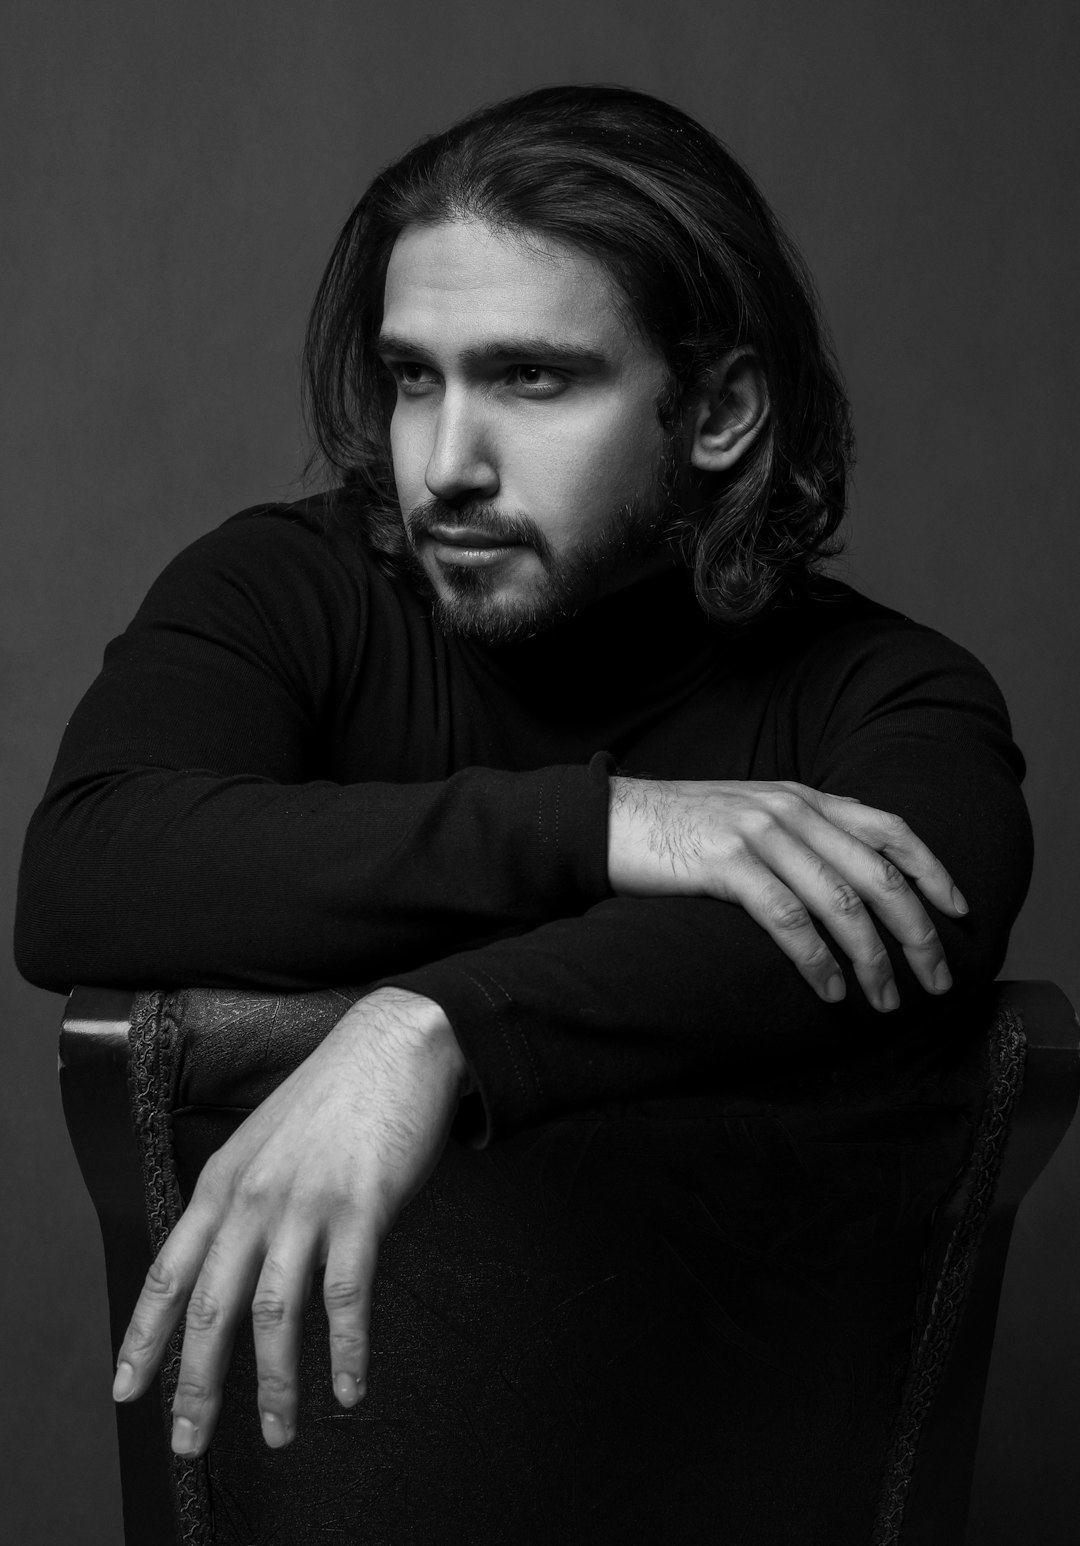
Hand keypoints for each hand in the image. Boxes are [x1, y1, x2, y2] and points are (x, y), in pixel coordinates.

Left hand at [111, 988, 467, 1455]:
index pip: (169, 1274)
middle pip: (212, 1309)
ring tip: (278, 1434)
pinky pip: (348, 1296)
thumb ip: (242, 1200)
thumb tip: (229, 1268)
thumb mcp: (265, 1142)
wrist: (396, 1042)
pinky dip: (347, 1352)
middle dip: (196, 1386)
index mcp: (223, 1181)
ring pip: (275, 1314)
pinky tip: (350, 1389)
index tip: (126, 1391)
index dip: (144, 1338)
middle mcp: (254, 1196)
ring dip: (275, 1385)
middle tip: (190, 1441)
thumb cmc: (335, 1096)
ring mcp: (307, 1202)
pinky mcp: (362, 1205)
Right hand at [608, 778, 967, 1010]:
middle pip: (879, 873)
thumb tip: (849, 884)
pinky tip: (831, 990)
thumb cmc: (678, 830)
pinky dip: (817, 958)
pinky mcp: (725, 861)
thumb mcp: (749, 818)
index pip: (890, 829)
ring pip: (842, 901)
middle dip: (917, 932)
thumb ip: (799, 837)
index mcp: (803, 797)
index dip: (933, 871)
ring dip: (873, 959)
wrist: (607, 821)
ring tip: (886, 1000)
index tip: (959, 914)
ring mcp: (758, 832)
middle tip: (936, 980)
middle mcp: (790, 809)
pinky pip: (788, 917)